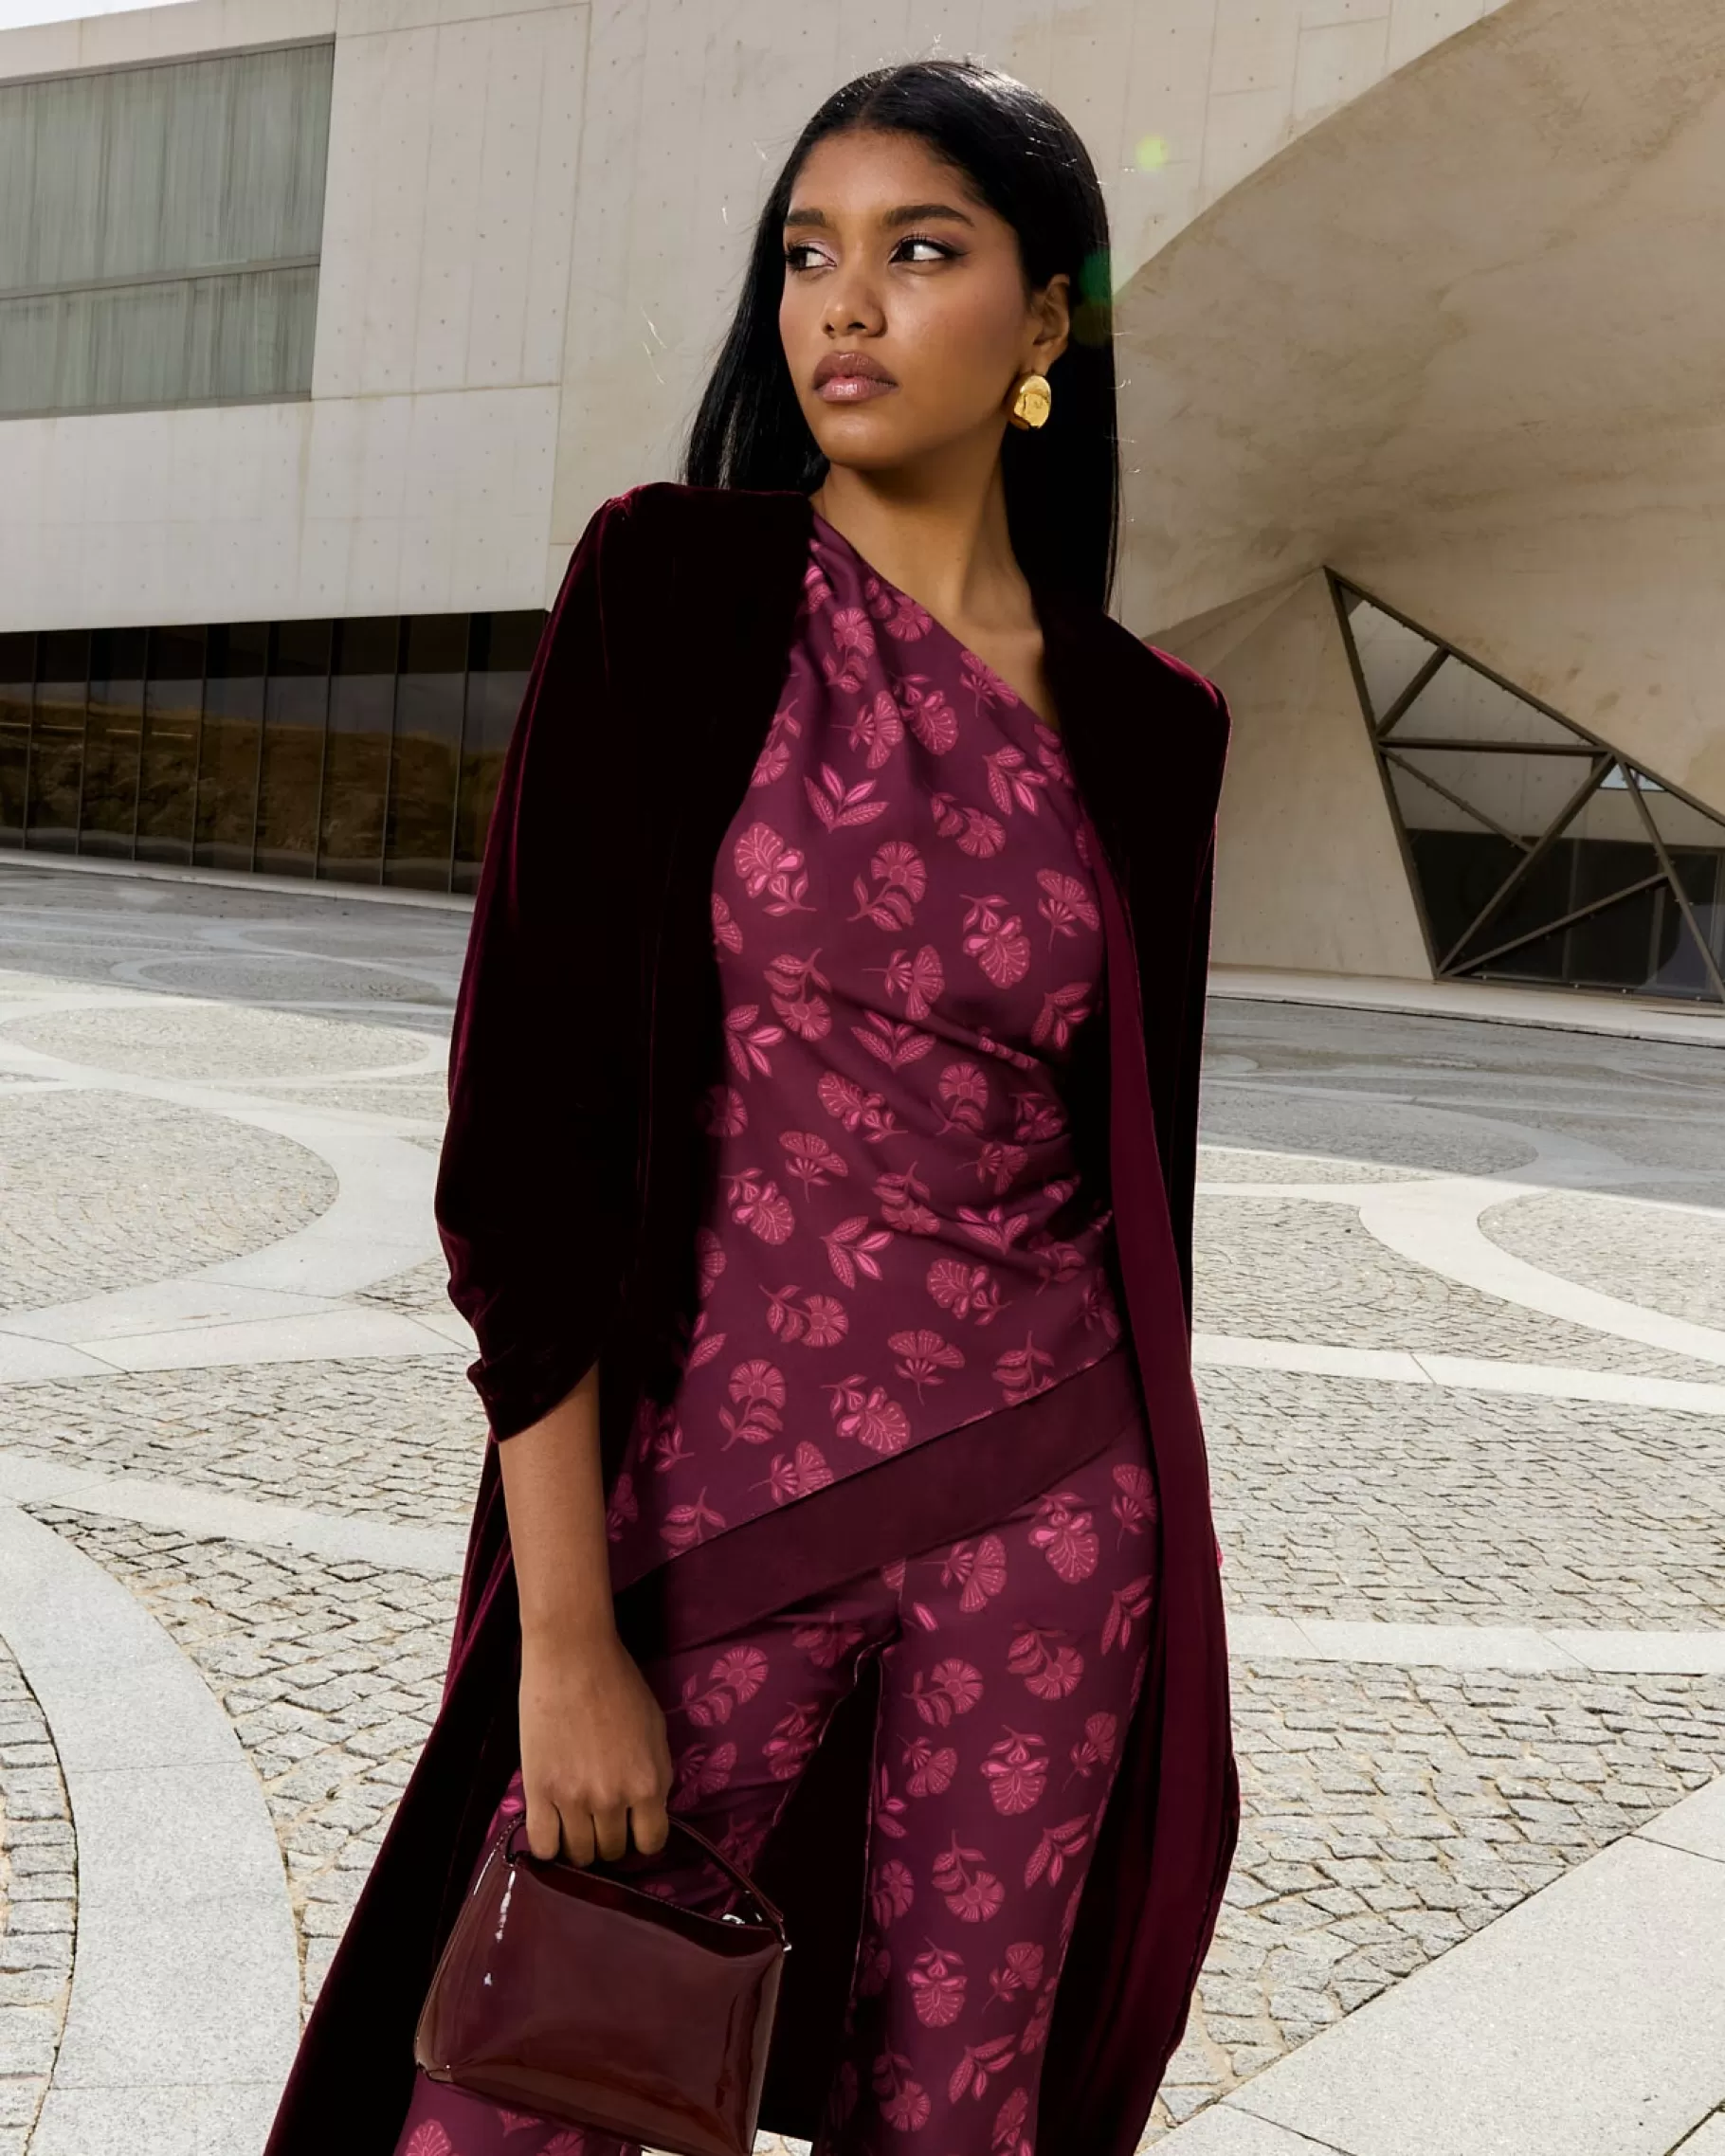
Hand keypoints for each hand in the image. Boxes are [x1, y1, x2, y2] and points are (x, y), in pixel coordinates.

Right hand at [518, 1625, 673, 1865]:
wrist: (572, 1657)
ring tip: (575, 1822)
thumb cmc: (619, 1683)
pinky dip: (548, 1846)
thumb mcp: (655, 1729)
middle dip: (609, 1838)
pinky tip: (551, 1828)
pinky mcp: (538, 1792)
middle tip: (600, 1817)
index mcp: (649, 1783)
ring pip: (578, 1855)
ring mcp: (573, 1799)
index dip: (641, 1836)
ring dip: (579, 1844)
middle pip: (612, 1851)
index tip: (632, 1825)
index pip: (651, 1842)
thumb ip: (655, 1774)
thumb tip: (648, 1807)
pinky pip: (543, 1846)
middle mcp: (613, 1800)